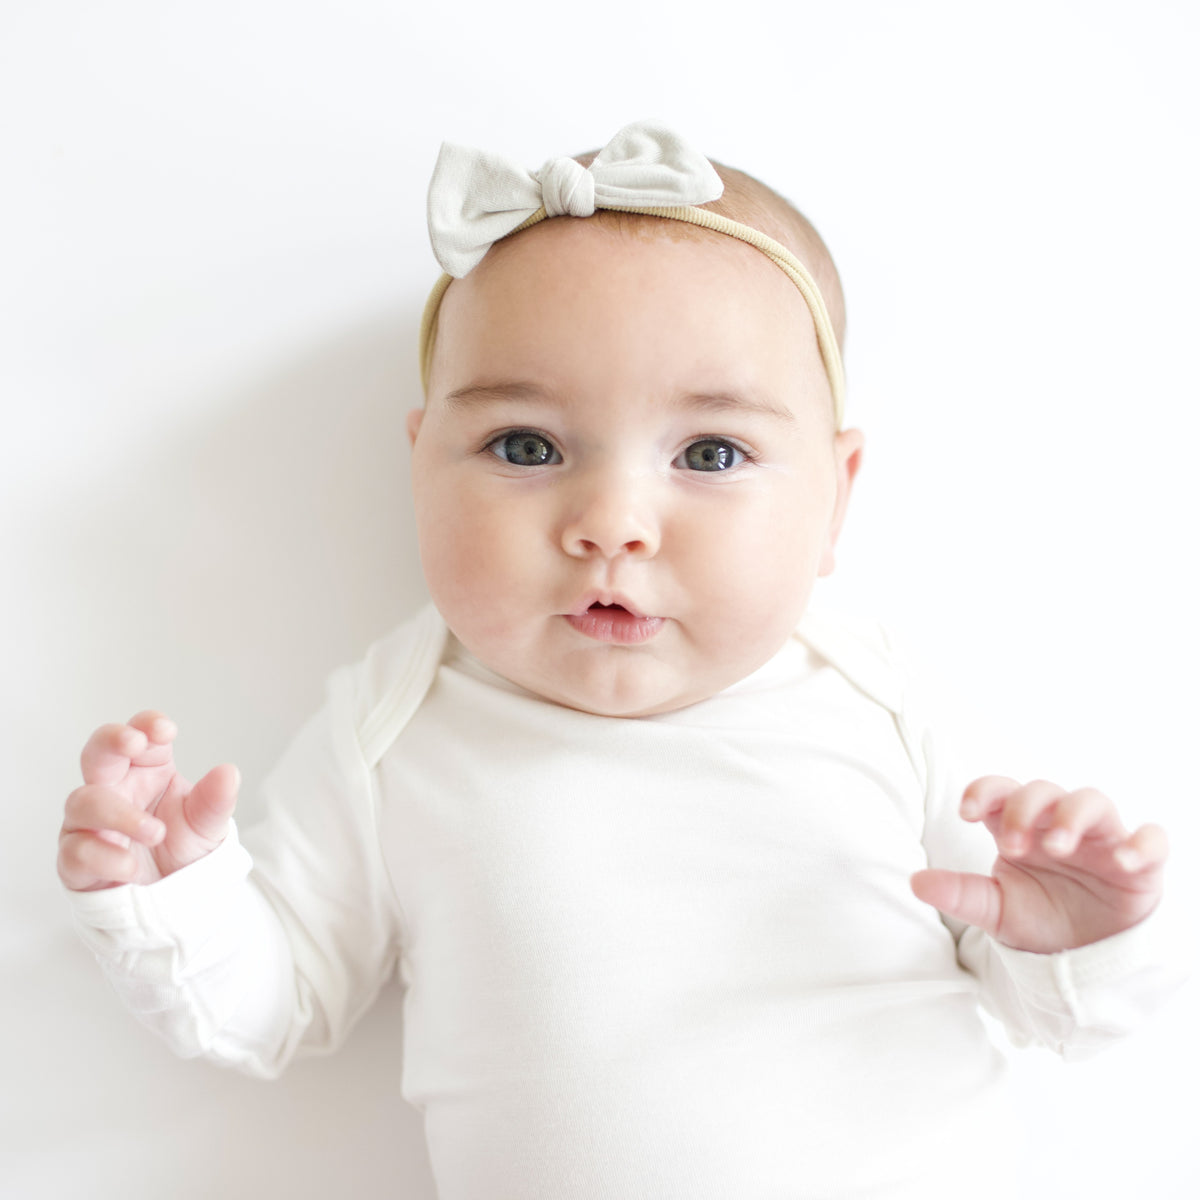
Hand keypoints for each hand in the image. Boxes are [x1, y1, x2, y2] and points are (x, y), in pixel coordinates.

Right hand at [58, 711, 238, 891]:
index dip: (147, 725)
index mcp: (148, 772)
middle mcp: (114, 789)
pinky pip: (76, 850)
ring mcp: (90, 823)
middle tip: (133, 743)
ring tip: (155, 832)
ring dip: (119, 814)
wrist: (171, 900)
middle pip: (97, 754)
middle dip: (111, 741)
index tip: (166, 730)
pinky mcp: (76, 859)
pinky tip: (130, 867)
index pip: (141, 737)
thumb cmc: (182, 849)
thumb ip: (215, 801)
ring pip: (84, 801)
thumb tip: (229, 772)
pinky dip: (104, 857)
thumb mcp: (208, 826)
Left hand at [911, 775, 1167, 952]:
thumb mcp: (995, 910)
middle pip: (1043, 791)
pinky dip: (1142, 843)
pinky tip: (1125, 860)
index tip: (967, 812)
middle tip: (1012, 844)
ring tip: (1057, 847)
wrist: (1084, 958)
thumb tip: (915, 882)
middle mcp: (1059, 825)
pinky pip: (1151, 839)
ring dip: (1073, 816)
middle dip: (1025, 809)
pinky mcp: (1140, 864)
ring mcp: (1101, 840)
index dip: (985, 791)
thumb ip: (960, 893)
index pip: (1001, 791)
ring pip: (1092, 800)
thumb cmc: (1038, 919)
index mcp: (1020, 828)